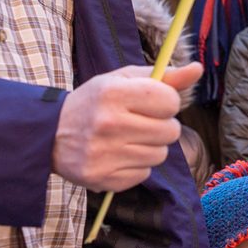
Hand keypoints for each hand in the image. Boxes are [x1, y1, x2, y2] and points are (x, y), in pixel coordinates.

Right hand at [52, 63, 201, 191]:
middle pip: (170, 131)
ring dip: (150, 147)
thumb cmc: (95, 102)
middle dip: (161, 126)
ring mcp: (105, 155)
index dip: (166, 102)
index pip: (170, 101)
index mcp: (114, 93)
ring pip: (160, 155)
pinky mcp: (104, 179)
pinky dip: (136, 165)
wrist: (50, 134)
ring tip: (127, 138)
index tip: (152, 102)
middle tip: (140, 122)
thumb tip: (198, 69)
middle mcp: (109, 124)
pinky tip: (117, 155)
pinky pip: (144, 174)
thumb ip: (163, 76)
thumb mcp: (123, 80)